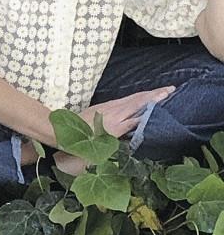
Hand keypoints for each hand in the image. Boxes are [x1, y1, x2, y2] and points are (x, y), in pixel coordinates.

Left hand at [53, 85, 175, 176]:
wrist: (61, 132)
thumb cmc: (81, 144)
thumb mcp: (102, 145)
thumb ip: (120, 137)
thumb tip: (136, 127)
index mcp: (116, 121)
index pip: (139, 109)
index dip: (154, 102)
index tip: (169, 95)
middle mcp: (114, 111)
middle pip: (139, 99)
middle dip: (156, 94)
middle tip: (173, 89)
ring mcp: (110, 107)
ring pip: (133, 98)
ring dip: (148, 94)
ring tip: (164, 91)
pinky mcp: (106, 107)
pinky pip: (127, 100)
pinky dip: (138, 97)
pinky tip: (144, 98)